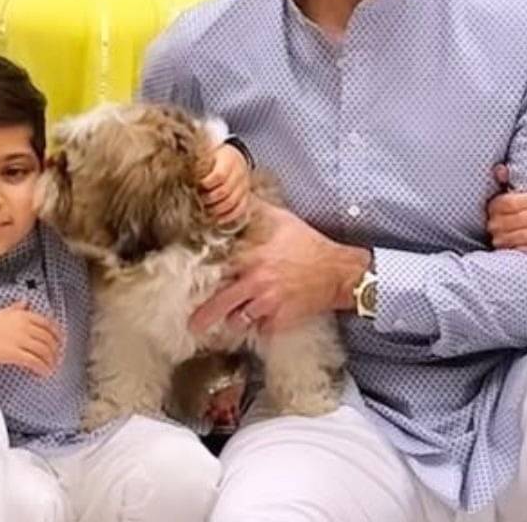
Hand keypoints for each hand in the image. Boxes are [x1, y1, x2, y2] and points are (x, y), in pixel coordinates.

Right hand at [0, 300, 63, 376]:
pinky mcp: (15, 354)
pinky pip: (35, 361)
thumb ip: (16, 308)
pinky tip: (43, 373)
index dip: (57, 333)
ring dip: (50, 361)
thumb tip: (25, 303)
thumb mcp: (1, 311)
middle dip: (55, 349)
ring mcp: (21, 340)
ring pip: (44, 350)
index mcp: (22, 314)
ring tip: (51, 367)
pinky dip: (42, 368)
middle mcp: (24, 326)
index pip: (47, 322)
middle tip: (56, 357)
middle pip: (48, 338)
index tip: (60, 339)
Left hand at [190, 205, 365, 334]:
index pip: (217, 268)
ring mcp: (268, 304)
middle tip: (193, 324)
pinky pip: (261, 329)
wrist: (338, 272)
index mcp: (251, 257)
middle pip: (221, 303)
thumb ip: (255, 210)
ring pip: (239, 320)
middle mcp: (256, 283)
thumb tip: (237, 196)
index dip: (203, 275)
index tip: (188, 281)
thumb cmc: (309, 244)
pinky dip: (260, 326)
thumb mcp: (281, 220)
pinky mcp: (280, 321)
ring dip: (235, 319)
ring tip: (231, 318)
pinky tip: (260, 320)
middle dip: (205, 315)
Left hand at [200, 142, 252, 225]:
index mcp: (229, 161)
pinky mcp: (246, 196)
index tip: (197, 186)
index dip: (207, 184)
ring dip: (217, 209)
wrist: (236, 158)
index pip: (220, 175)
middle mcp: (239, 174)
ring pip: (232, 202)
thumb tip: (180, 174)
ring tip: (206, 211)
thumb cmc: (217, 158)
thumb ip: (199, 163)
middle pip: (225, 191)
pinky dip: (229, 216)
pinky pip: (240, 209)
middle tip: (199, 201)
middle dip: (210, 199)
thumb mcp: (209, 154)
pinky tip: (218, 220)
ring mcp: (244, 186)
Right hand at [486, 164, 526, 250]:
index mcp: (494, 206)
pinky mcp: (512, 254)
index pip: (513, 203)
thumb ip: (504, 180)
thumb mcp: (507, 191)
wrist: (510, 231)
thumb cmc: (515, 206)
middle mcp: (495, 225)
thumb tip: (501, 169)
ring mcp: (502, 241)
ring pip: (526, 235)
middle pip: (522, 219)